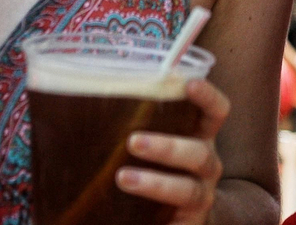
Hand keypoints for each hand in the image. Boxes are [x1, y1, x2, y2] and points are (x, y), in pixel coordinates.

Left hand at [116, 78, 229, 223]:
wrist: (181, 216)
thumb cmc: (162, 167)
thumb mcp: (159, 140)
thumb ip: (138, 122)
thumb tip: (79, 94)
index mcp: (200, 138)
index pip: (216, 112)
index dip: (208, 97)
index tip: (189, 84)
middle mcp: (207, 165)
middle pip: (198, 153)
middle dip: (167, 147)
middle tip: (133, 142)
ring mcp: (201, 196)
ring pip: (188, 190)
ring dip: (156, 184)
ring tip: (123, 178)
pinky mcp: (191, 222)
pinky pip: (182, 220)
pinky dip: (165, 222)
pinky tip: (136, 219)